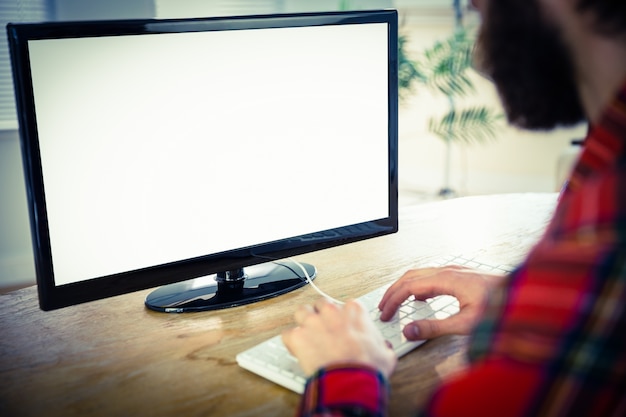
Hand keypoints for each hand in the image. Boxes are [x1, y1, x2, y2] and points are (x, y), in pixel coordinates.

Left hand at [282, 298, 396, 377]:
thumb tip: (384, 348)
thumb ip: (381, 345)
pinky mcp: (297, 337)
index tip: (342, 327)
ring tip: (306, 335)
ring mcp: (312, 322)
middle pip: (320, 304)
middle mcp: (332, 312)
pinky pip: (287, 334)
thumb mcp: (385, 353)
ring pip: (300, 312)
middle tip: (322, 328)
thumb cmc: (367, 367)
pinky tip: (296, 349)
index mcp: (354, 311)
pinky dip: (290, 342)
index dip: (342, 318)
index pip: (345, 305)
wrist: (351, 380)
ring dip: (302, 322)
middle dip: (320, 314)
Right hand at [378, 265, 504, 339]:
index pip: (409, 286)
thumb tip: (408, 330)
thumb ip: (435, 328)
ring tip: (395, 302)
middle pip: (411, 276)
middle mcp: (449, 270)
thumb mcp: (465, 323)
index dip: (393, 300)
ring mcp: (456, 271)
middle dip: (393, 292)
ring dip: (404, 287)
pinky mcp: (462, 275)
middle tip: (383, 308)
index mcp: (447, 279)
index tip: (385, 314)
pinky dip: (418, 285)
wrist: (524, 298)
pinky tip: (420, 297)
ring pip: (420, 273)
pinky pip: (432, 276)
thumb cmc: (499, 309)